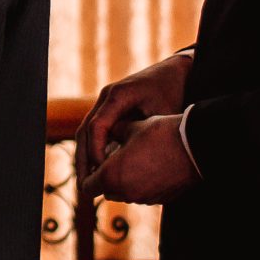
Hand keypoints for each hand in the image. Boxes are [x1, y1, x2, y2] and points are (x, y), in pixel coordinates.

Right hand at [76, 51, 193, 180]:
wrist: (177, 72)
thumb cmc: (173, 91)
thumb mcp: (163, 114)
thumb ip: (146, 135)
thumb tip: (132, 165)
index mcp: (117, 95)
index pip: (96, 126)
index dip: (96, 151)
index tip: (102, 173)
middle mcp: (106, 98)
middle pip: (84, 131)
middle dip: (83, 161)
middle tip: (84, 187)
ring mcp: (106, 103)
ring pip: (86, 133)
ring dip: (85, 158)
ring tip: (86, 185)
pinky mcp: (111, 110)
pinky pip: (96, 132)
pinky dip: (94, 151)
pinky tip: (96, 172)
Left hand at [84, 113, 199, 205]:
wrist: (196, 147)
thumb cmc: (161, 134)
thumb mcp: (131, 128)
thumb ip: (112, 133)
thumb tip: (107, 132)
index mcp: (111, 176)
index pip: (87, 186)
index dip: (88, 175)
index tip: (95, 164)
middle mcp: (125, 192)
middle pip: (106, 191)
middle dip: (106, 177)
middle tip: (112, 159)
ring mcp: (144, 198)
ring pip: (124, 193)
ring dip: (124, 181)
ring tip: (133, 160)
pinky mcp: (160, 199)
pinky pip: (142, 194)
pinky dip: (141, 184)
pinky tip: (150, 166)